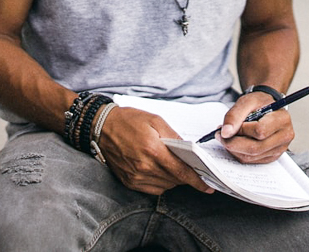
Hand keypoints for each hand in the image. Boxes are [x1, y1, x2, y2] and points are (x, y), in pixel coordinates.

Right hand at [97, 106, 214, 195]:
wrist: (101, 127)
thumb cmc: (129, 120)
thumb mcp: (155, 120)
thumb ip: (174, 136)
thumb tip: (189, 151)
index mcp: (153, 150)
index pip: (181, 171)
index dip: (197, 180)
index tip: (208, 186)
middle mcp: (144, 167)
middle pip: (175, 180)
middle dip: (185, 176)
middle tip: (192, 169)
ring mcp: (136, 177)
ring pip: (165, 186)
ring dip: (173, 179)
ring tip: (172, 165)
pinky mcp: (129, 182)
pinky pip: (152, 189)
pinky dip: (161, 182)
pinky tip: (159, 170)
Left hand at [217, 93, 293, 163]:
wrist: (268, 108)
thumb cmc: (259, 103)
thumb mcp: (247, 101)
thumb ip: (234, 115)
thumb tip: (225, 133)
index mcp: (282, 119)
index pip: (260, 131)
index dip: (240, 130)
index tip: (225, 127)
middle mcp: (284, 136)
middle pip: (255, 147)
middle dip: (233, 142)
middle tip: (220, 135)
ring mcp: (279, 149)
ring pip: (252, 156)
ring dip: (234, 149)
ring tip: (227, 137)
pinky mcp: (272, 156)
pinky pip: (251, 160)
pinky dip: (238, 153)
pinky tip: (235, 142)